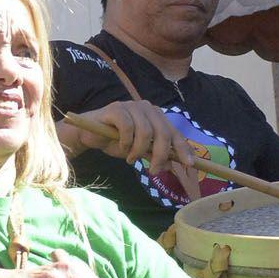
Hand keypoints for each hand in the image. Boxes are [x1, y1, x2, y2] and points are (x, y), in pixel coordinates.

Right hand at [65, 101, 194, 173]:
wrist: (88, 135)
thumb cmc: (115, 141)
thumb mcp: (138, 151)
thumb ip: (154, 155)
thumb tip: (170, 166)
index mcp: (156, 116)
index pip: (174, 133)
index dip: (183, 149)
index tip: (190, 165)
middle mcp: (147, 108)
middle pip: (162, 133)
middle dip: (160, 155)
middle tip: (153, 170)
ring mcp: (132, 106)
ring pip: (145, 132)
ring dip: (138, 151)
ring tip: (130, 159)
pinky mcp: (116, 109)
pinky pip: (128, 128)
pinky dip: (126, 142)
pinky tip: (121, 147)